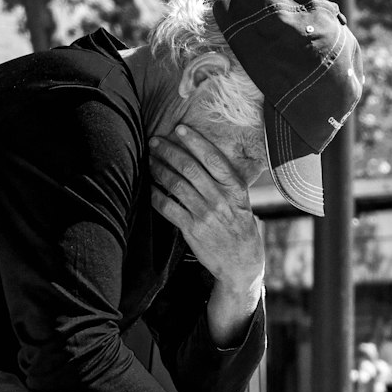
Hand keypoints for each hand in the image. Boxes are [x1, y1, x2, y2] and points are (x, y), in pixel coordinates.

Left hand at [149, 125, 264, 298]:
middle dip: (169, 151)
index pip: (213, 159)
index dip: (195, 141)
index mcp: (235, 188)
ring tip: (149, 160)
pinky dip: (156, 194)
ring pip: (176, 184)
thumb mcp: (242, 202)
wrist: (241, 263)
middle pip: (190, 168)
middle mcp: (220, 199)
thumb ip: (226, 182)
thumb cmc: (239, 227)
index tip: (180, 128)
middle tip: (155, 141)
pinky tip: (149, 186)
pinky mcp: (192, 229)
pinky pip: (168, 207)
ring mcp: (205, 214)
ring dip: (159, 169)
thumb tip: (204, 157)